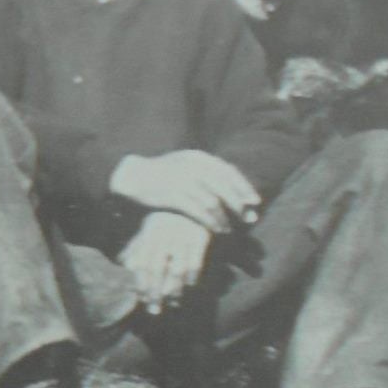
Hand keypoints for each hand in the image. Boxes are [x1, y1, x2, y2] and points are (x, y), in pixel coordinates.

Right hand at [109, 151, 259, 232]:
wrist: (133, 175)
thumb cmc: (161, 172)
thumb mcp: (184, 163)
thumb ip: (205, 170)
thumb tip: (231, 185)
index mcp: (198, 157)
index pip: (228, 171)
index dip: (244, 187)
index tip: (254, 201)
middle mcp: (193, 167)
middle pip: (224, 187)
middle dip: (238, 205)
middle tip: (248, 219)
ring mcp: (182, 180)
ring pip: (213, 201)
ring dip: (223, 217)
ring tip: (228, 228)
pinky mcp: (173, 195)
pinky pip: (198, 211)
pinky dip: (210, 222)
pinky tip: (215, 229)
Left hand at [118, 210, 213, 314]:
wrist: (196, 200)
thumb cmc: (167, 221)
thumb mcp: (149, 230)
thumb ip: (136, 247)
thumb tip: (123, 265)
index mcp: (148, 233)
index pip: (141, 264)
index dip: (141, 283)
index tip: (142, 299)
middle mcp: (163, 233)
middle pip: (156, 270)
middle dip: (154, 293)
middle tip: (155, 311)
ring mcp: (182, 234)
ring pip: (176, 270)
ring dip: (174, 289)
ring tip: (173, 302)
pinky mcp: (201, 235)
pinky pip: (195, 262)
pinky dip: (193, 276)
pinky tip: (191, 285)